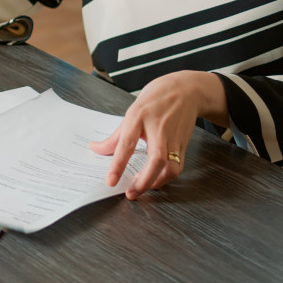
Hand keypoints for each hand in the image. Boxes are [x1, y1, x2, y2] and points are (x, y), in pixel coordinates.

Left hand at [89, 71, 226, 199]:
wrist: (187, 90)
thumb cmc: (156, 99)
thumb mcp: (132, 113)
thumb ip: (115, 136)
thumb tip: (95, 149)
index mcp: (139, 117)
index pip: (127, 144)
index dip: (118, 164)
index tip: (111, 180)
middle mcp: (159, 128)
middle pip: (156, 160)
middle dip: (144, 181)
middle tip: (131, 193)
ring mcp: (174, 137)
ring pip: (171, 167)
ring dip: (156, 182)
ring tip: (141, 187)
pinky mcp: (184, 145)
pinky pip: (177, 167)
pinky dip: (165, 178)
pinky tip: (154, 180)